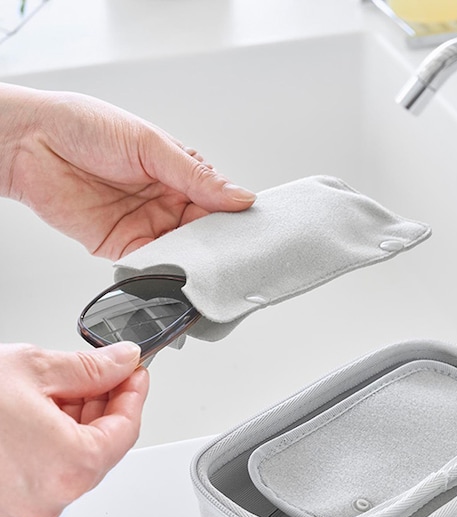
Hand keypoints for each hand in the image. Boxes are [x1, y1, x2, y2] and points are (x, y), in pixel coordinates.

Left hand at [0, 82, 255, 258]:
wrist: (30, 143)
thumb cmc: (84, 127)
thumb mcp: (150, 144)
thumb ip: (196, 176)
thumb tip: (240, 196)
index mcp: (179, 174)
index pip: (219, 201)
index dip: (235, 216)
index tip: (253, 230)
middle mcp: (167, 202)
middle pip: (205, 232)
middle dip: (220, 245)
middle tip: (238, 255)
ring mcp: (147, 226)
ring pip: (184, 253)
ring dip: (197, 262)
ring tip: (212, 268)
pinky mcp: (124, 247)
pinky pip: (153, 266)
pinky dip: (167, 273)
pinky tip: (180, 275)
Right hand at [0, 342, 149, 516]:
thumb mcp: (34, 369)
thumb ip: (91, 368)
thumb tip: (122, 362)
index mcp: (71, 467)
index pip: (127, 429)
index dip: (134, 394)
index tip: (135, 372)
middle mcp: (52, 496)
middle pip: (102, 444)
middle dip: (104, 404)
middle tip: (104, 371)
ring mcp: (26, 504)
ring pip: (73, 456)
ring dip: (77, 419)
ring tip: (61, 384)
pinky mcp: (5, 500)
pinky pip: (45, 467)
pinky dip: (51, 437)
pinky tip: (39, 408)